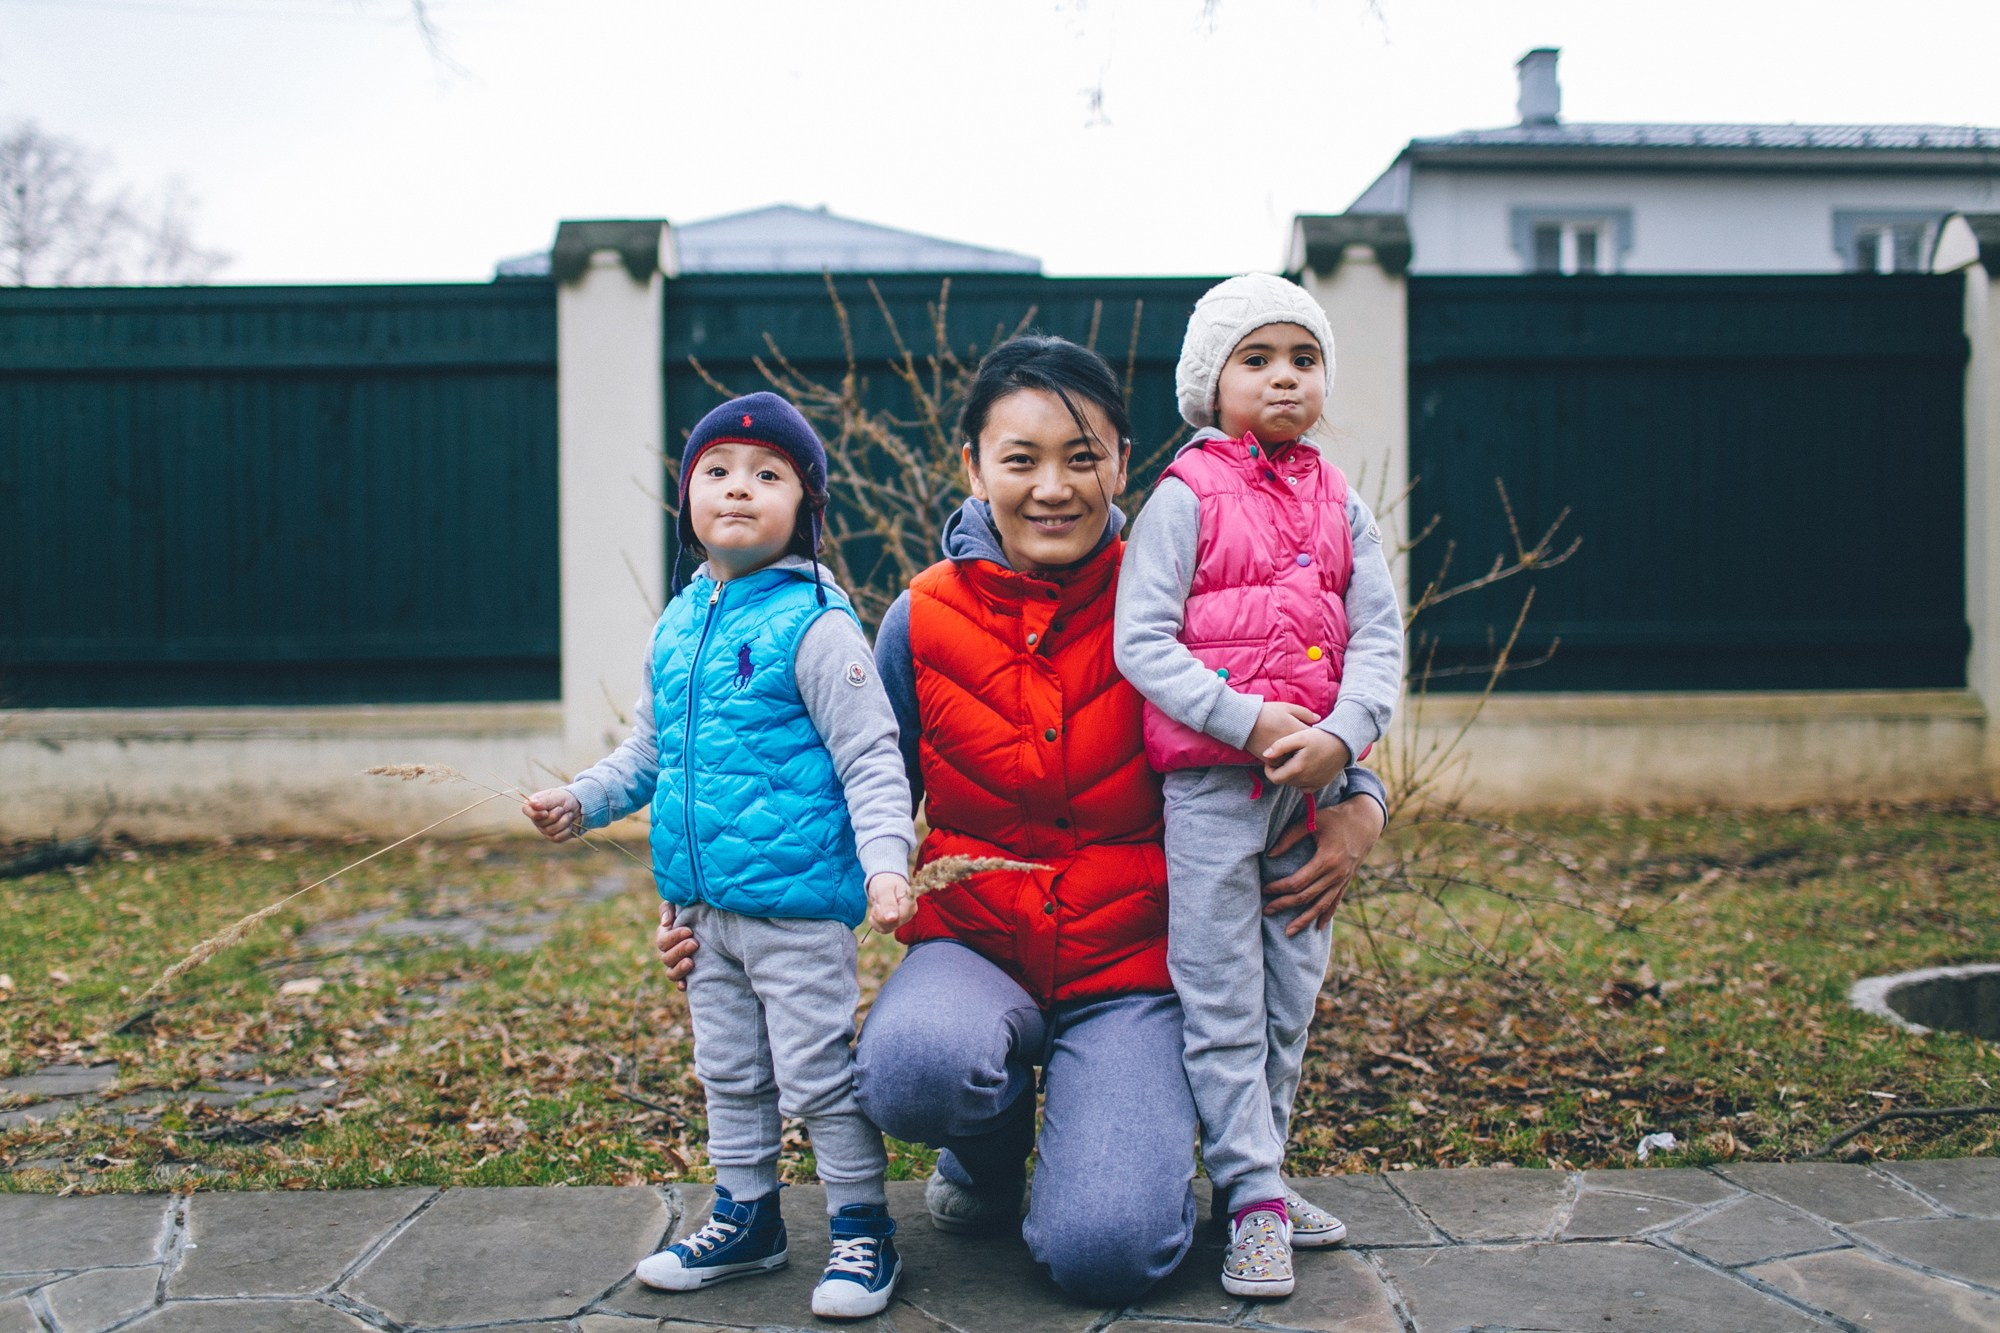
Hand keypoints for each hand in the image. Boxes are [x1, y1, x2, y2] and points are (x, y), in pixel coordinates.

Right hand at [523, 788, 582, 842]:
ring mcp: (544, 829)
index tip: (546, 812)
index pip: (526, 810)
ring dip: (563, 821)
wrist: (580, 807)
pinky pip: (557, 838)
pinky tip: (570, 824)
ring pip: (550, 831)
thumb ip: (544, 801)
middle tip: (562, 808)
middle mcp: (537, 818)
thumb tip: (531, 803)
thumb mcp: (556, 796)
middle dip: (555, 815)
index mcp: (534, 805)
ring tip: (568, 814)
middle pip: (540, 823)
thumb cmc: (565, 799)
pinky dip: (566, 830)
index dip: (535, 813)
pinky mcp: (553, 837)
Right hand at [653, 901, 697, 989]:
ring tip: (691, 962)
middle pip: (666, 957)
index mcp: (667, 936)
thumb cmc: (697, 912)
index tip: (689, 931)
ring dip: (679, 968)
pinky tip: (686, 985)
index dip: (674, 937)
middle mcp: (670, 953)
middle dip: (679, 950)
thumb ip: (670, 908)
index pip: (662, 941)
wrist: (719, 927)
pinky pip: (680, 984)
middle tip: (695, 943)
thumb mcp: (684, 905)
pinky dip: (681, 984)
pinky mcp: (689, 976)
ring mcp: (678, 966)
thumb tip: (666, 923)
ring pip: (671, 973)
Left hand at [866, 872, 916, 931]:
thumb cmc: (886, 882)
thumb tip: (892, 919)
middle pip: (892, 924)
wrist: (885, 881)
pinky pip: (882, 930)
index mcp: (910, 903)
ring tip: (878, 905)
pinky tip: (876, 911)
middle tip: (879, 901)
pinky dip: (875, 922)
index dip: (886, 912)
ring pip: (886, 928)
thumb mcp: (885, 889)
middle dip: (880, 914)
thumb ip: (888, 903)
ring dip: (876, 918)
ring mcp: (902, 920)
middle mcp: (909, 914)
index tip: (881, 901)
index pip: (900, 917)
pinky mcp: (894, 925)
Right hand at [1245, 701, 1319, 762]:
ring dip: (1297, 755)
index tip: (1315, 733)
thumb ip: (1305, 713)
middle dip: (1307, 747)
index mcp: (1298, 731)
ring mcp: (1282, 755)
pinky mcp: (1272, 761)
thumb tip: (1318, 719)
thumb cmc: (1267, 712)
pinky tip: (1285, 753)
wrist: (1245, 722)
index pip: (1316, 737)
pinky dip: (1286, 760)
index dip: (1316, 735)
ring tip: (1296, 748)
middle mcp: (1292, 746)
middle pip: (1307, 750)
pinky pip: (1284, 764)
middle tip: (1306, 742)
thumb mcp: (1287, 707)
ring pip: (1296, 759)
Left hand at [1261, 727, 1351, 790]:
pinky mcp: (1321, 784)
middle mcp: (1306, 780)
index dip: (1268, 770)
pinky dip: (1301, 780)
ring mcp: (1315, 784)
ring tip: (1294, 759)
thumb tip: (1265, 755)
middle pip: (1283, 781)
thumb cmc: (1320, 737)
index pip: (1274, 778)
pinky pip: (1305, 787)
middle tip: (1284, 756)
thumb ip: (1280, 746)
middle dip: (1279, 771)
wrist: (1344, 743)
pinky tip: (1304, 767)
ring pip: (1293, 784)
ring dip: (1290, 775)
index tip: (1272, 758)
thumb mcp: (1299, 737)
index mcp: (1298, 769)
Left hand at [1265, 793, 1385, 935]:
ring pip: (1321, 905)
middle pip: (1307, 897)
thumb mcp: (1312, 822)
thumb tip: (1270, 854)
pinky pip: (1335, 902)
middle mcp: (1336, 874)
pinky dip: (1326, 915)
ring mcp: (1343, 879)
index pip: (1298, 882)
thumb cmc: (1335, 818)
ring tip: (1288, 932)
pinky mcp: (1347, 880)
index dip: (1279, 888)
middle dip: (1285, 905)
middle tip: (1266, 911)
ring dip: (1304, 919)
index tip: (1264, 889)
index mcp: (1326, 860)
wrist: (1367, 821)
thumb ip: (1290, 837)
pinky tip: (1317, 927)